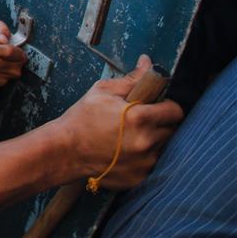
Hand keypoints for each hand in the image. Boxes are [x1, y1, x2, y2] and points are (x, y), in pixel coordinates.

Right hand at [58, 55, 183, 188]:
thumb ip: (132, 79)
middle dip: (159, 123)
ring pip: (163, 147)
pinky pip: (151, 163)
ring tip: (129, 136)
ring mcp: (144, 162)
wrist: (65, 150)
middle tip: (140, 120)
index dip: (166, 105)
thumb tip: (148, 63)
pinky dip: (142, 157)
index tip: (156, 105)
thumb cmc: (81, 118)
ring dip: (152, 140)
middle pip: (172, 129)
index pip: (175, 111)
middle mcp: (146, 142)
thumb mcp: (103, 91)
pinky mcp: (140, 177)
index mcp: (139, 118)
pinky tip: (123, 151)